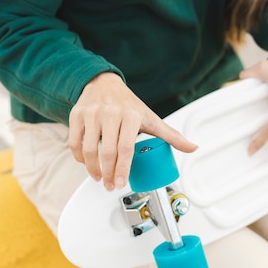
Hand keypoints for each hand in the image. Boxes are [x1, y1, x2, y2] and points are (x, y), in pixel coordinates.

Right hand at [69, 72, 196, 189]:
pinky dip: (78, 157)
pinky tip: (86, 164)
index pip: (126, 148)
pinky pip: (74, 142)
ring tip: (99, 177)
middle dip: (108, 173)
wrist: (103, 83)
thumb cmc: (128, 104)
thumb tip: (193, 148)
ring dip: (92, 169)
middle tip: (110, 185)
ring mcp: (91, 113)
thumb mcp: (150, 118)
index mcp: (130, 115)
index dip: (123, 169)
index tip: (121, 183)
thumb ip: (171, 135)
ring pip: (87, 149)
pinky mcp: (77, 115)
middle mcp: (110, 113)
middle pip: (106, 151)